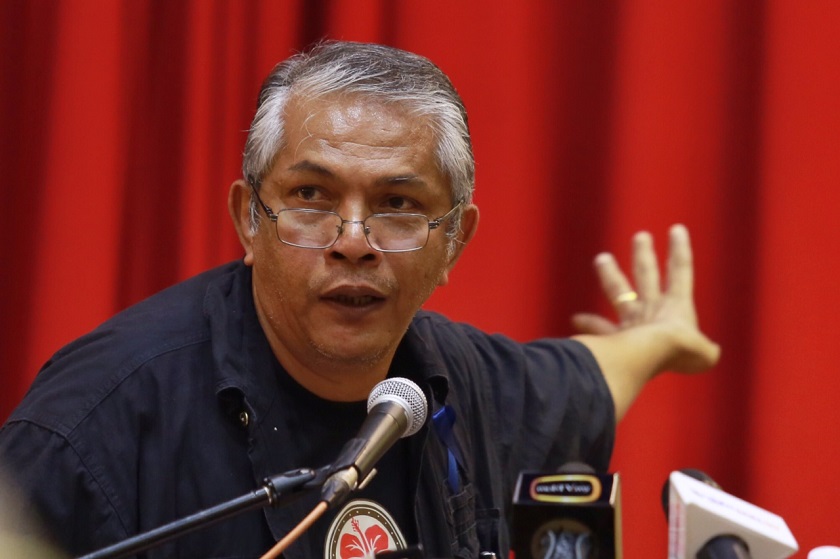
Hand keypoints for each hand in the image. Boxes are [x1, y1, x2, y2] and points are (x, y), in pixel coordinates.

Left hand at [571, 224, 720, 373]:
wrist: (652, 355)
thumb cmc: (682, 352)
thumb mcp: (703, 353)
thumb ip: (704, 350)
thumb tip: (709, 354)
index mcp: (677, 305)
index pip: (681, 271)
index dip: (680, 250)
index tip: (676, 229)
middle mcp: (652, 306)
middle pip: (646, 273)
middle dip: (644, 254)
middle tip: (640, 235)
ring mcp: (631, 318)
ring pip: (618, 289)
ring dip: (609, 273)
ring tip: (601, 258)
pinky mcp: (615, 335)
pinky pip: (599, 327)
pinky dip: (588, 324)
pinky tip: (576, 319)